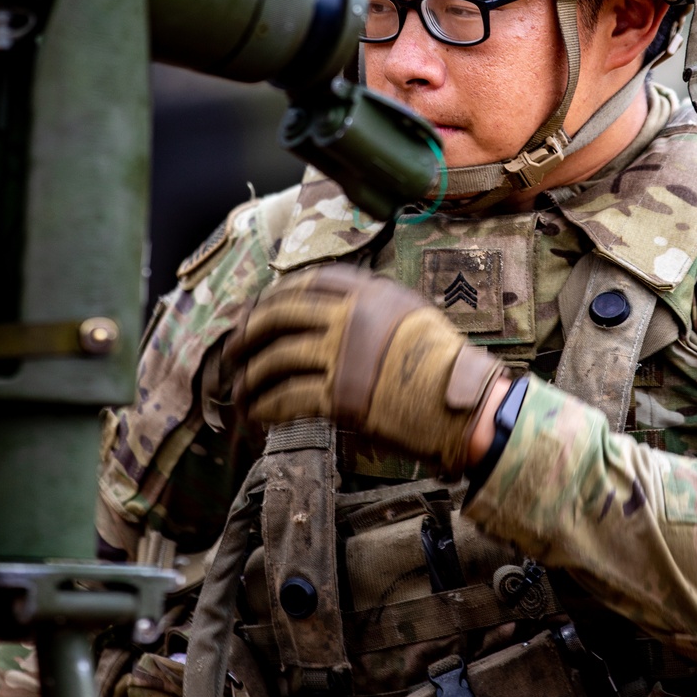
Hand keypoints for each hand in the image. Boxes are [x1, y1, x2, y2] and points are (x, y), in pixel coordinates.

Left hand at [232, 263, 505, 473]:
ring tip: (239, 391)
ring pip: (276, 358)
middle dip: (249, 331)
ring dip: (250, 377)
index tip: (261, 306)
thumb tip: (343, 310)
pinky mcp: (338, 396)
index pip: (310, 281)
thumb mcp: (413, 314)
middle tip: (233, 348)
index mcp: (370, 293)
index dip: (278, 292)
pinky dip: (265, 407)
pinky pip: (287, 398)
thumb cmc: (445, 363)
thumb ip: (375, 307)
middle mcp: (351, 318)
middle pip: (281, 313)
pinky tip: (257, 416)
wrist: (462, 403)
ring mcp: (342, 356)